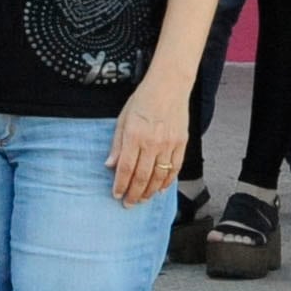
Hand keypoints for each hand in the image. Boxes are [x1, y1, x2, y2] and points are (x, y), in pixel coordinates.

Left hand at [108, 76, 192, 204]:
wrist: (169, 86)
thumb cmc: (143, 100)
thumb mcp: (122, 119)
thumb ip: (117, 144)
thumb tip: (109, 165)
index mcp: (134, 135)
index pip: (126, 168)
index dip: (120, 185)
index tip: (116, 195)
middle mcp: (152, 142)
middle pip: (142, 176)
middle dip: (134, 194)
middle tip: (128, 204)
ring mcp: (169, 144)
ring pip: (159, 176)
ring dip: (150, 191)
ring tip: (142, 199)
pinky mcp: (181, 143)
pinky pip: (174, 168)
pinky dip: (167, 181)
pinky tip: (160, 189)